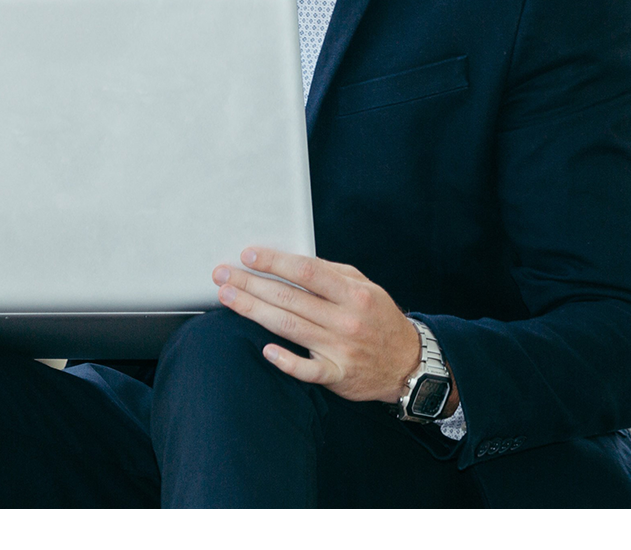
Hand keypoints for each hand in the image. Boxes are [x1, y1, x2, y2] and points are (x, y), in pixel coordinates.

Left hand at [212, 245, 421, 403]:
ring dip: (254, 311)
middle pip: (290, 298)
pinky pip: (307, 369)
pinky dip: (286, 360)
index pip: (307, 272)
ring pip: (289, 327)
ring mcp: (341, 348)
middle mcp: (346, 319)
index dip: (274, 262)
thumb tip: (291, 261)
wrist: (408, 363)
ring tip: (228, 298)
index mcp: (353, 293)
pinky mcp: (337, 375)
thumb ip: (331, 273)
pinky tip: (265, 349)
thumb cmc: (379, 319)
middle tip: (222, 275)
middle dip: (251, 284)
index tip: (248, 255)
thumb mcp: (365, 287)